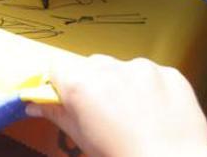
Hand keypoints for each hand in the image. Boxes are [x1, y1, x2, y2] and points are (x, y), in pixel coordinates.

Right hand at [27, 55, 206, 156]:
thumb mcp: (82, 139)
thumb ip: (58, 115)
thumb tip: (37, 104)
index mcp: (81, 84)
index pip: (57, 67)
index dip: (60, 84)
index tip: (65, 98)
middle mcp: (111, 68)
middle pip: (91, 66)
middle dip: (93, 84)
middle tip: (102, 114)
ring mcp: (143, 68)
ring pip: (123, 69)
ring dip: (124, 85)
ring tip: (134, 117)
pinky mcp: (169, 72)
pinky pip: (153, 74)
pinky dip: (151, 89)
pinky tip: (156, 114)